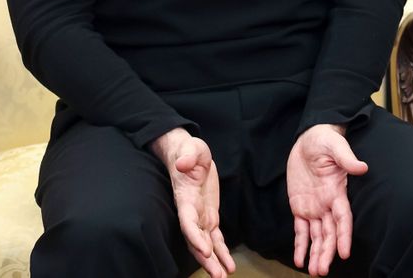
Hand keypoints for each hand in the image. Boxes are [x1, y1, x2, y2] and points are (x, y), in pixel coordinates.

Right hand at [150, 128, 234, 277]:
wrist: (189, 154)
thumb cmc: (189, 151)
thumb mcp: (191, 148)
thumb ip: (188, 156)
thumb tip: (183, 164)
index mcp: (185, 198)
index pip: (188, 221)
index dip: (195, 237)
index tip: (205, 251)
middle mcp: (191, 211)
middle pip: (196, 239)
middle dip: (206, 258)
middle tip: (217, 275)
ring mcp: (200, 215)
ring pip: (206, 243)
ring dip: (214, 261)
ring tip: (223, 276)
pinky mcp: (210, 215)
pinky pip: (216, 237)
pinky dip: (222, 251)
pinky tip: (229, 265)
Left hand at [288, 124, 368, 275]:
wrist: (309, 138)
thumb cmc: (325, 140)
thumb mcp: (335, 146)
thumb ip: (347, 158)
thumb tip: (362, 167)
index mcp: (336, 191)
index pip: (342, 218)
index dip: (344, 236)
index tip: (344, 253)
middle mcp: (327, 203)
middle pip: (329, 233)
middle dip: (327, 252)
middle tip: (322, 271)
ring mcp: (314, 207)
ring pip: (317, 236)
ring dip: (316, 254)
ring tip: (314, 271)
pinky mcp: (300, 206)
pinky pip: (300, 230)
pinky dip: (300, 245)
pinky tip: (300, 260)